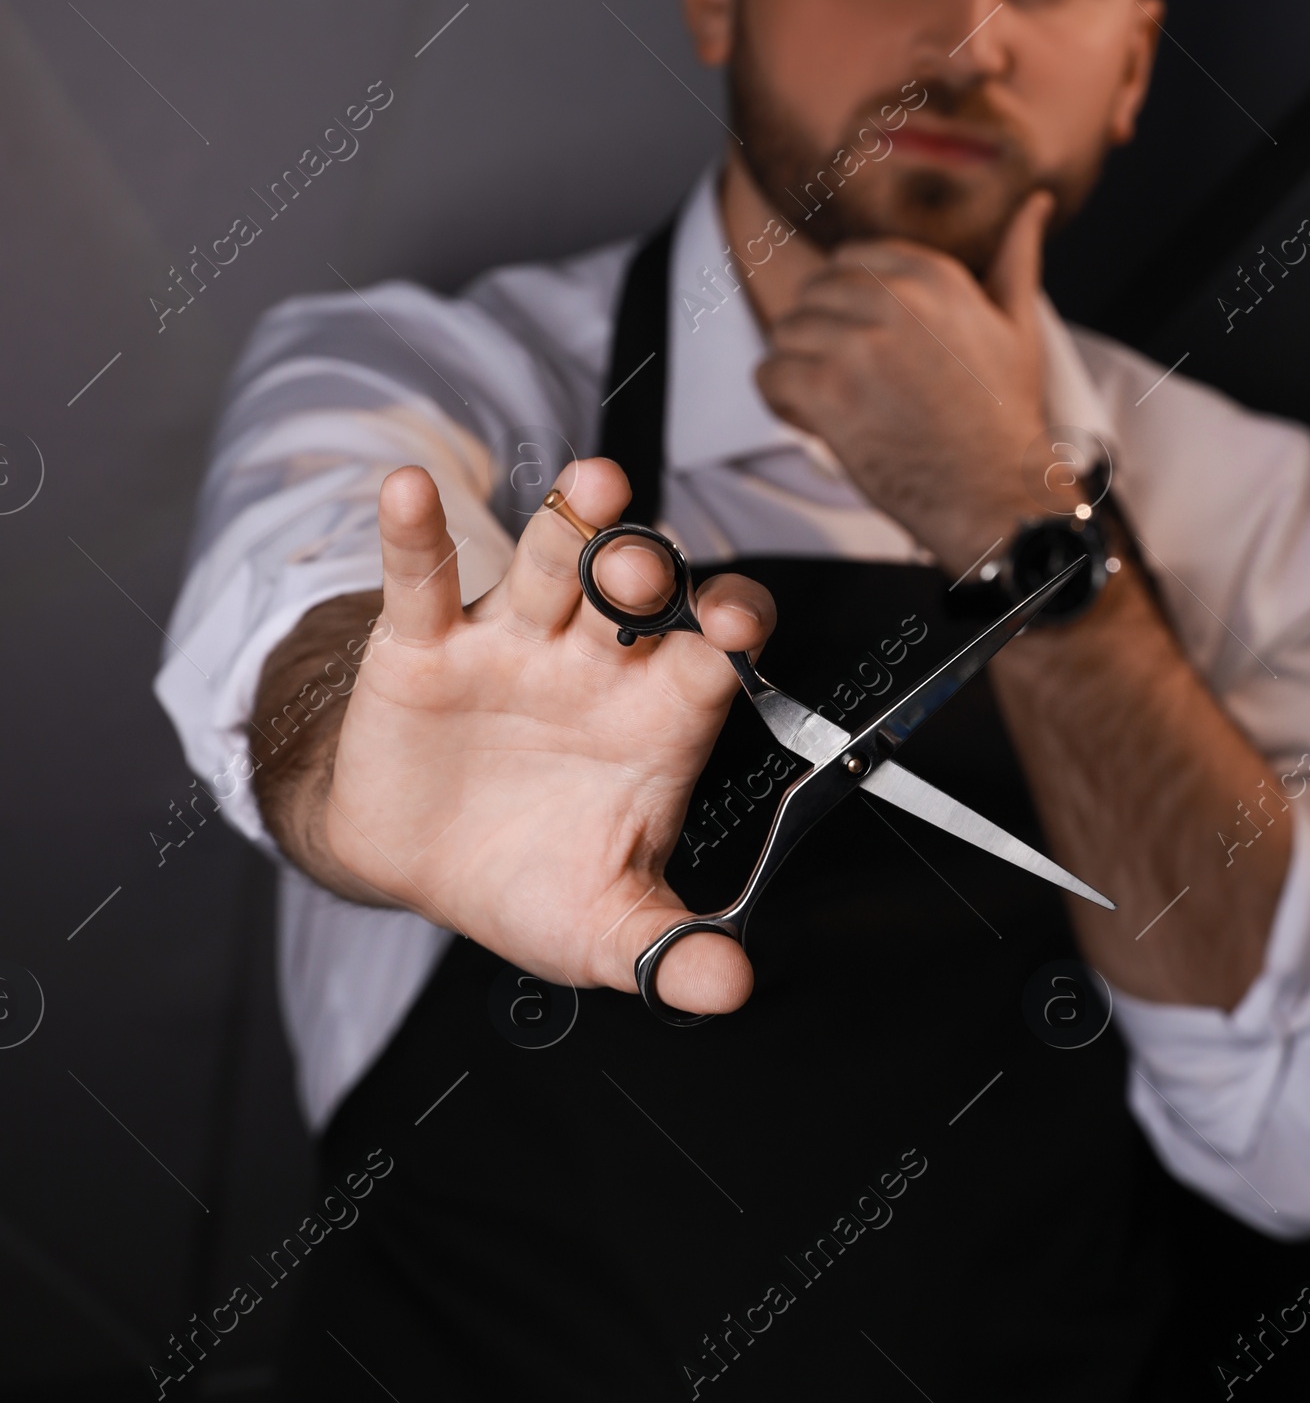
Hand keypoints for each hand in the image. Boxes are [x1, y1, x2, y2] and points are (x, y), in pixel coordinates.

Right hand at [325, 457, 774, 1014]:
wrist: (417, 868)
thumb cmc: (530, 879)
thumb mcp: (601, 927)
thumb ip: (665, 949)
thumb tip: (729, 989)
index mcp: (652, 715)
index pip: (709, 653)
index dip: (730, 626)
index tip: (735, 621)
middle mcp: (593, 661)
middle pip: (633, 593)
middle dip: (645, 569)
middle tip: (644, 567)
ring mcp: (511, 641)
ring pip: (550, 564)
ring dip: (571, 521)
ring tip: (591, 485)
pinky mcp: (424, 643)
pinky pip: (424, 578)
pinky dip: (414, 531)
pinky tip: (408, 490)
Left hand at [755, 191, 1055, 572]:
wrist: (998, 495)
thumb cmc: (1006, 414)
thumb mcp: (1019, 324)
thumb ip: (1017, 256)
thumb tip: (1036, 201)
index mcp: (934, 276)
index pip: (848, 261)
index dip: (847, 307)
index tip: (870, 345)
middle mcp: (896, 301)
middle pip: (812, 295)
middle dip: (822, 338)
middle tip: (856, 384)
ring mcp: (859, 346)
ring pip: (786, 333)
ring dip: (801, 371)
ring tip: (841, 405)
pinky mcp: (829, 393)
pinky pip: (769, 375)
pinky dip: (782, 402)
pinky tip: (818, 422)